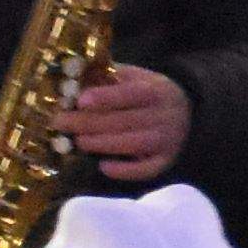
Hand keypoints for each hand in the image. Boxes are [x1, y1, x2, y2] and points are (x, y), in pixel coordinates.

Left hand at [58, 68, 187, 180]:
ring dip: (102, 144)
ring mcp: (167, 140)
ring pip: (133, 144)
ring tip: (79, 141)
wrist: (187, 114)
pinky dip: (125, 170)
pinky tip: (104, 166)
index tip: (80, 100)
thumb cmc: (149, 94)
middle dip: (89, 122)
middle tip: (60, 123)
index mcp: (156, 91)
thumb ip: (109, 76)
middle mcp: (164, 116)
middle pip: (125, 120)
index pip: (131, 93)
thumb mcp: (136, 77)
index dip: (106, 97)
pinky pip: (146, 169)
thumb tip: (74, 80)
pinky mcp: (165, 161)